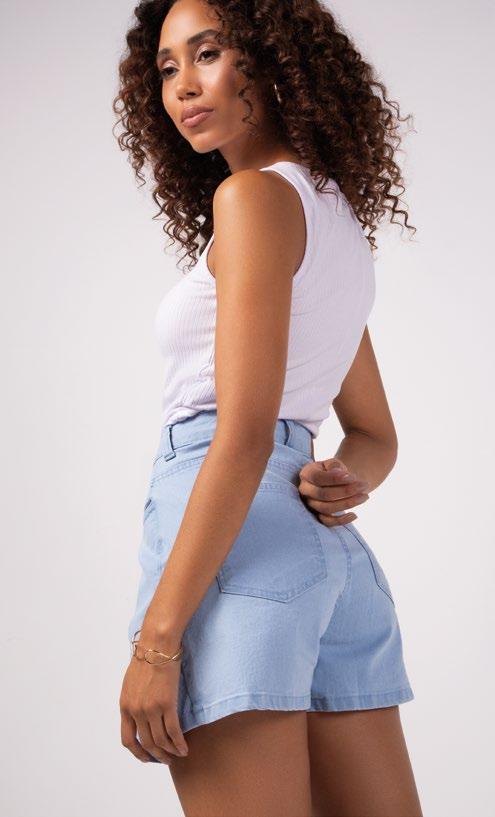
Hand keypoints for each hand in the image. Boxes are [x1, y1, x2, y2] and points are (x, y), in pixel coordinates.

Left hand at [119, 631, 188, 764]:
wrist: (157, 645)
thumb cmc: (147, 658)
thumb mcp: (131, 683)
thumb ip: (133, 701)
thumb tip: (139, 713)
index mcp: (125, 706)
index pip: (128, 739)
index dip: (137, 752)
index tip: (147, 757)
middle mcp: (136, 711)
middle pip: (145, 743)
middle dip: (156, 756)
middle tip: (165, 760)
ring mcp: (150, 709)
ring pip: (160, 741)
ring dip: (169, 752)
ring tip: (177, 755)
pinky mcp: (166, 704)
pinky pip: (173, 732)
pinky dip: (179, 743)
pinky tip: (185, 748)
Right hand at [298, 457, 369, 526]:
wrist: (337, 480)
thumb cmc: (335, 470)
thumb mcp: (334, 463)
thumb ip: (335, 465)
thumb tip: (339, 472)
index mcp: (306, 474)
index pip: (317, 478)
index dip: (335, 478)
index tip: (352, 477)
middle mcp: (305, 490)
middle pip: (323, 494)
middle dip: (346, 491)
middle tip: (364, 485)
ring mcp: (310, 504)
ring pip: (326, 508)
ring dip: (348, 503)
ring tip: (365, 496)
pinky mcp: (317, 516)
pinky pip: (327, 522)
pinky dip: (341, 521)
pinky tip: (355, 515)